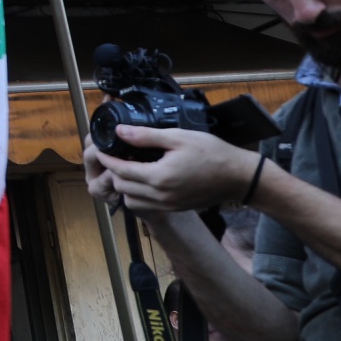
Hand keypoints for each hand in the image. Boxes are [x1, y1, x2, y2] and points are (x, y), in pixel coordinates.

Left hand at [89, 127, 253, 215]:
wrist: (239, 176)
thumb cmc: (213, 153)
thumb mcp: (179, 137)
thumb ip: (146, 136)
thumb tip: (120, 131)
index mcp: (159, 177)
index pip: (120, 170)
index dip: (107, 159)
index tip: (101, 149)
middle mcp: (161, 196)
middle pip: (122, 187)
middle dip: (114, 172)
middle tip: (115, 156)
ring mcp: (168, 205)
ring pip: (132, 200)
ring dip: (124, 185)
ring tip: (129, 167)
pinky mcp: (175, 208)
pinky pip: (147, 205)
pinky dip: (138, 194)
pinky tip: (144, 179)